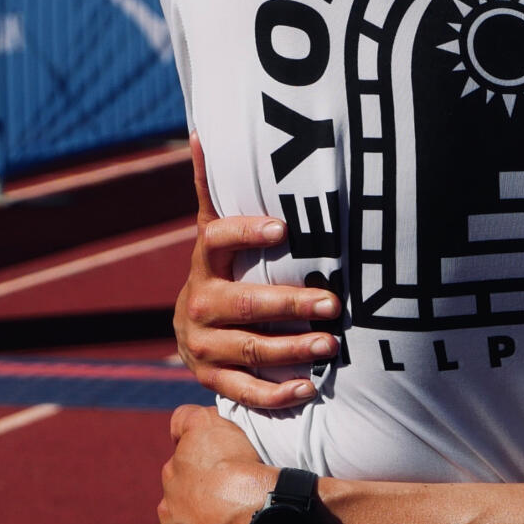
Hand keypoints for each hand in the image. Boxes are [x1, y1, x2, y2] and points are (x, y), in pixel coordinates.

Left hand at [154, 404, 278, 523]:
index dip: (196, 465)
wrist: (257, 514)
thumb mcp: (212, 424)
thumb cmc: (239, 468)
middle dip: (195, 500)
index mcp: (175, 471)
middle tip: (227, 503)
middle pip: (177, 499)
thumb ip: (188, 419)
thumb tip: (180, 425)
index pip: (178, 463)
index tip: (217, 471)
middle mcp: (168, 504)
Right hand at [175, 139, 340, 410]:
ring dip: (292, 349)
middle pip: (246, 304)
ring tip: (331, 344)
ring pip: (250, 349)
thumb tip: (201, 130)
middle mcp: (200, 304)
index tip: (283, 227)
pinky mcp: (212, 379)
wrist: (190, 330)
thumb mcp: (213, 233)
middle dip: (291, 303)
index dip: (246, 232)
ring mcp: (203, 346)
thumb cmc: (220, 271)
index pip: (217, 239)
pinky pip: (244, 390)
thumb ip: (212, 188)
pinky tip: (309, 388)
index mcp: (203, 262)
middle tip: (333, 302)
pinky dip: (277, 394)